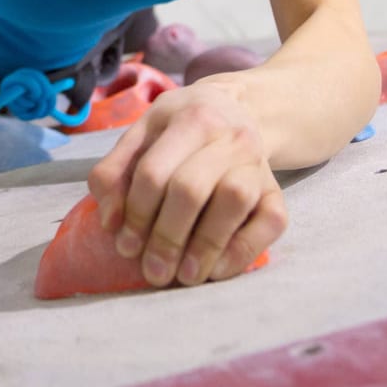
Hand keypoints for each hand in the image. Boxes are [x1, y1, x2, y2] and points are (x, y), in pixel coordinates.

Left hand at [86, 80, 286, 287]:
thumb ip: (114, 173)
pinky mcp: (276, 190)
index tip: (125, 247)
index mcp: (188, 119)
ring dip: (206, 245)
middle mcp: (228, 137)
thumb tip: (110, 224)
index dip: (135, 213)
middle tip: (153, 271)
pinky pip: (271, 222)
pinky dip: (244, 249)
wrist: (233, 109)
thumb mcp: (139, 135)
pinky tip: (217, 270)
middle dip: (167, 237)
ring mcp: (257, 163)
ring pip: (234, 201)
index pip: (154, 171)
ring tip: (184, 277)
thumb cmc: (177, 129)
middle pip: (191, 189)